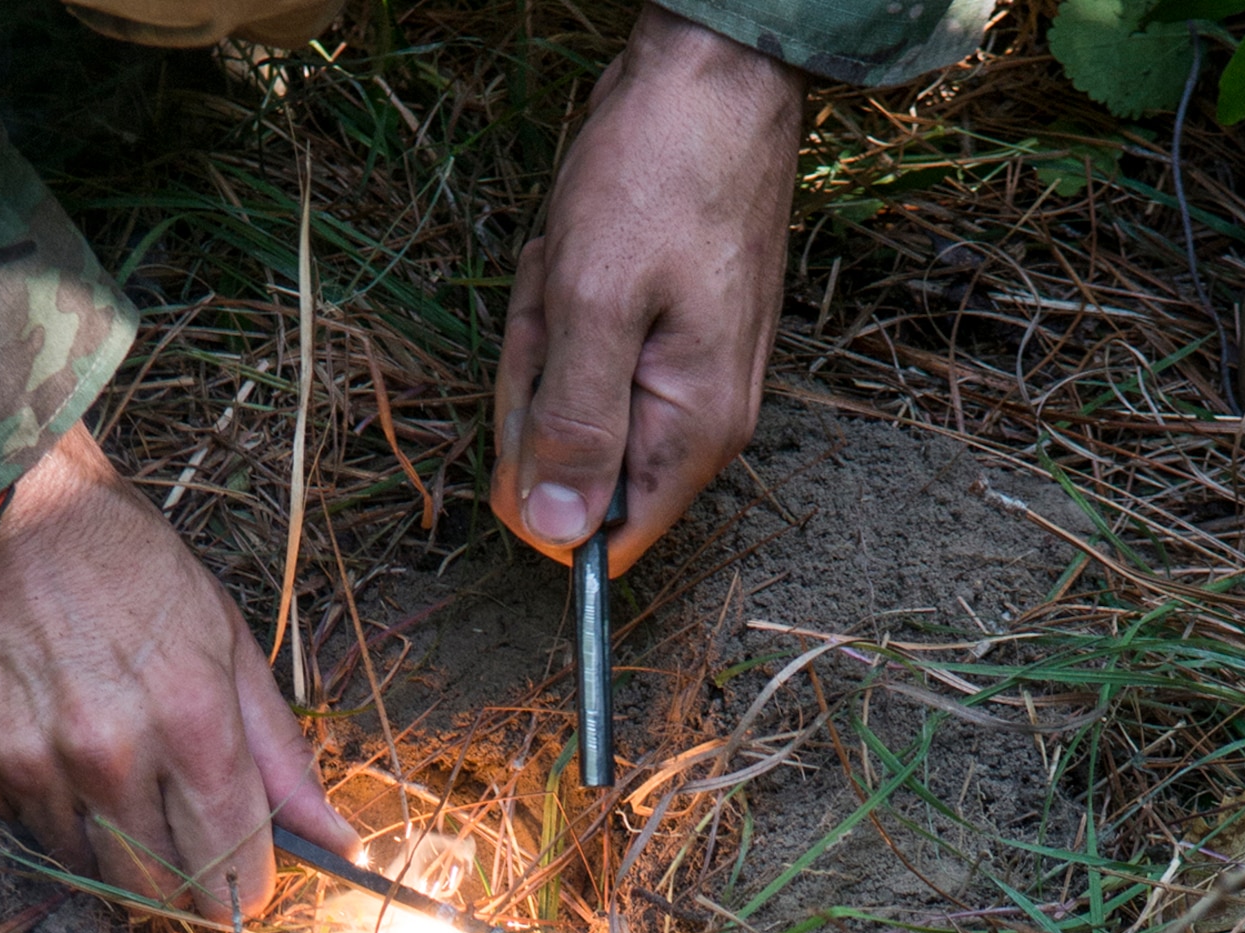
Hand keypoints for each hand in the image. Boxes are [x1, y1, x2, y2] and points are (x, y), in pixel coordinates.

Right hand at [0, 423, 358, 923]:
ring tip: (112, 770)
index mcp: (191, 722)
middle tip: (184, 844)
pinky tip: (49, 746)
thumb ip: (281, 755)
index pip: (230, 863)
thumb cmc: (131, 567)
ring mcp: (26, 764)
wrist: (0, 508)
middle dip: (181, 884)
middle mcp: (107, 755)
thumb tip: (339, 842)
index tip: (248, 890)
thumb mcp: (229, 643)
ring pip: (83, 864)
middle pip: (154, 887)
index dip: (244, 890)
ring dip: (110, 843)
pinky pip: (17, 826)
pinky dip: (43, 807)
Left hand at [492, 2, 805, 573]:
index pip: (607, 540)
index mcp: (691, 431)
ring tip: (573, 260)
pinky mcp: (665, 334)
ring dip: (546, 332)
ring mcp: (684, 375)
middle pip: (574, 468)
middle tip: (557, 299)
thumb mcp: (592, 302)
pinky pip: (583, 353)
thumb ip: (574, 427)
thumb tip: (557, 535)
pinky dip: (563, 304)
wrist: (712, 79)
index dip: (542, 497)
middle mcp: (698, 420)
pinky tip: (581, 249)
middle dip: (537, 384)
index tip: (532, 407)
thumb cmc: (660, 176)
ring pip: (569, 401)